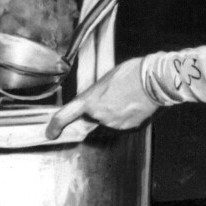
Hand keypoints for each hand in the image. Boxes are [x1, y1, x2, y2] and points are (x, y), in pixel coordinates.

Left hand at [45, 58, 159, 138]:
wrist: (155, 81)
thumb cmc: (132, 73)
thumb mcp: (107, 78)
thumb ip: (98, 93)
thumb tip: (99, 98)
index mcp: (90, 101)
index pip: (64, 116)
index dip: (55, 126)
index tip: (51, 132)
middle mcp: (100, 116)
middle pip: (93, 118)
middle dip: (99, 111)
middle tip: (114, 97)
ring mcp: (115, 125)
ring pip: (110, 122)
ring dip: (115, 113)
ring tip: (129, 97)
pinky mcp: (130, 128)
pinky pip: (124, 125)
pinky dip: (128, 117)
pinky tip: (136, 105)